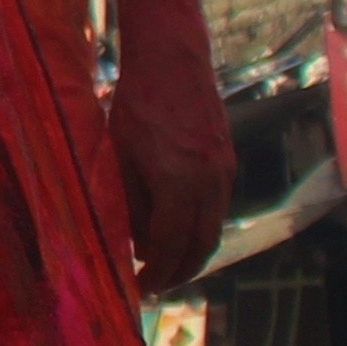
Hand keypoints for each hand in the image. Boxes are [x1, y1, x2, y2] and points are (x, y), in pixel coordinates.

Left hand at [110, 62, 231, 293]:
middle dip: (179, 271)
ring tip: (165, 264)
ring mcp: (226, 170)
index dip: (155, 272)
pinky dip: (200, 226)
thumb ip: (127, 201)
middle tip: (155, 286)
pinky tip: (177, 228)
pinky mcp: (228, 159)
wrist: (172, 57)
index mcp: (180, 183)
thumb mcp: (117, 155)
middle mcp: (212, 181)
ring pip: (214, 227)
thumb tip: (133, 243)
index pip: (171, 245)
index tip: (138, 287)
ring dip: (192, 251)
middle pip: (202, 244)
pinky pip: (218, 206)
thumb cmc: (135, 102)